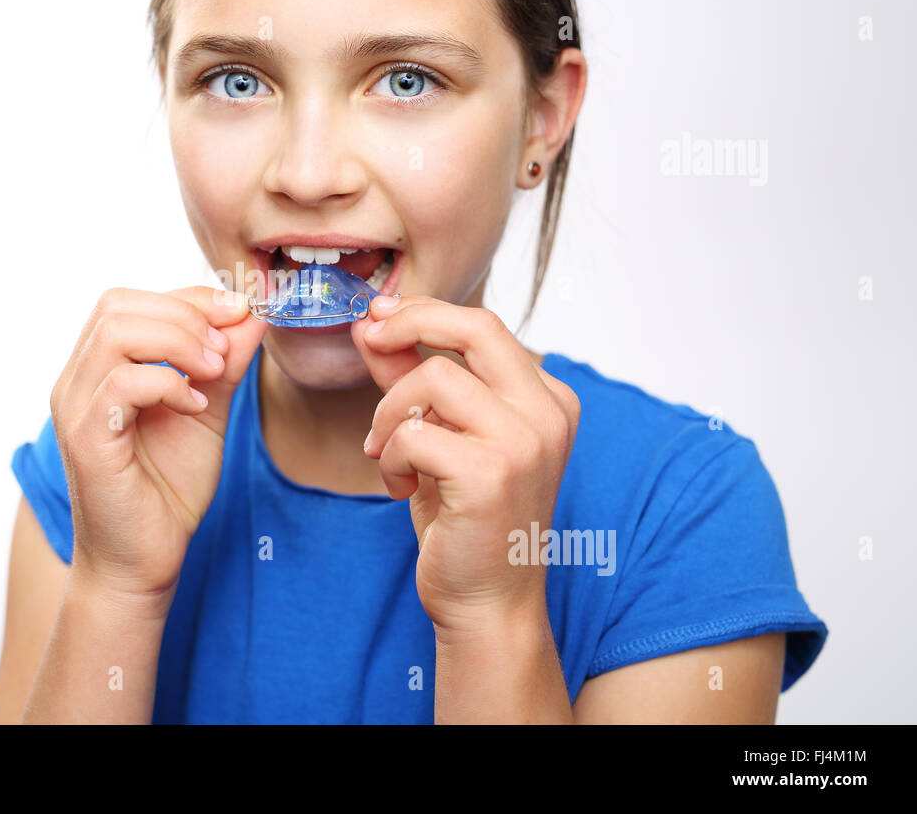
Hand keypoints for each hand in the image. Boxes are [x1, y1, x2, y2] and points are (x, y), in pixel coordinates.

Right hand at [50, 286, 266, 603]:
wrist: (144, 561)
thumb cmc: (167, 488)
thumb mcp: (208, 410)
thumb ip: (225, 363)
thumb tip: (253, 313)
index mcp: (98, 367)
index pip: (134, 301)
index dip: (191, 298)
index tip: (240, 312)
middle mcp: (76, 380)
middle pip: (116, 304)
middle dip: (185, 315)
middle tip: (225, 351)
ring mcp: (75, 408)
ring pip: (115, 333)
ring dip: (177, 342)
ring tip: (213, 373)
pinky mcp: (85, 439)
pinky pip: (121, 384)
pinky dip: (167, 384)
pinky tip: (194, 406)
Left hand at [350, 295, 579, 633]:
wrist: (487, 604)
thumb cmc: (465, 522)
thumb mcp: (439, 438)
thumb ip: (410, 379)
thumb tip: (372, 326)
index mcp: (548, 399)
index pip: (484, 327)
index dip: (425, 313)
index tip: (380, 319)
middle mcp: (548, 413)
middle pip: (476, 327)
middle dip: (411, 321)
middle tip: (370, 336)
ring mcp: (526, 442)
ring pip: (435, 377)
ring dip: (390, 413)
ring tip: (384, 452)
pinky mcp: (492, 473)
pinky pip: (414, 433)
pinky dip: (389, 457)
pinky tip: (397, 486)